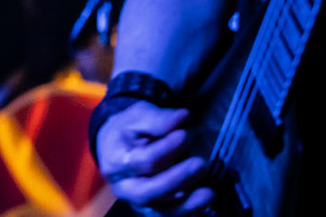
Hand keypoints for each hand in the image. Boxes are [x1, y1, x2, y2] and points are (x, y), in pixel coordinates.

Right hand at [95, 101, 212, 211]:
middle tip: (200, 164)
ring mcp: (138, 204)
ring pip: (163, 210)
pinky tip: (207, 207)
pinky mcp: (153, 212)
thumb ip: (158, 119)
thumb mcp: (137, 117)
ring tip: (209, 192)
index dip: (166, 149)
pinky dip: (190, 214)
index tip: (184, 135)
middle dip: (178, 179)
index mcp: (116, 161)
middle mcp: (124, 188)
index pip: (144, 160)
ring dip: (188, 204)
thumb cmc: (128, 130)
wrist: (116, 148)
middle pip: (151, 191)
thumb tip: (183, 117)